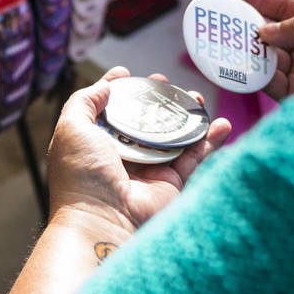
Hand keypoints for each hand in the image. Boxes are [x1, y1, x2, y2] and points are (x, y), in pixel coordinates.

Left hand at [47, 66, 231, 235]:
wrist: (103, 220)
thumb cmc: (82, 174)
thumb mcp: (71, 128)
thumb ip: (84, 102)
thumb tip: (105, 85)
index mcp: (96, 143)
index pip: (109, 110)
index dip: (119, 90)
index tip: (127, 72)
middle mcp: (122, 156)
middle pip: (144, 120)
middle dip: (156, 99)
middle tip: (166, 82)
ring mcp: (148, 169)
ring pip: (172, 136)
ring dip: (186, 115)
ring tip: (195, 98)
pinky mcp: (172, 182)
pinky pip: (195, 157)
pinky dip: (210, 140)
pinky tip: (221, 124)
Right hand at [228, 0, 293, 101]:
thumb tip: (263, 31)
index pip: (282, 6)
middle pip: (268, 32)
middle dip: (243, 27)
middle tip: (219, 23)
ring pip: (264, 57)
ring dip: (245, 52)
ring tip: (223, 46)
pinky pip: (268, 82)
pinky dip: (253, 75)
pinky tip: (240, 68)